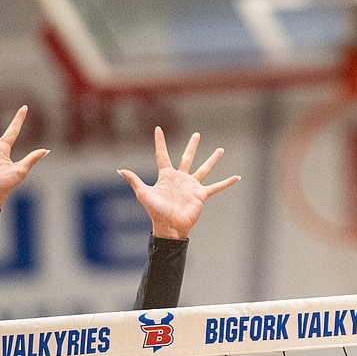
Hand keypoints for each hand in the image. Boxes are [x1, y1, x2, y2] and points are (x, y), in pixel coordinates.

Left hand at [118, 128, 240, 239]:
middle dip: (192, 146)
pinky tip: (237, 177)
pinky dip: (226, 183)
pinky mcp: (201, 195)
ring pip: (204, 169)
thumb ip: (134, 180)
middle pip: (187, 158)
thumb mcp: (144, 194)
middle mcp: (180, 178)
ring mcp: (192, 186)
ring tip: (220, 150)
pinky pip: (216, 187)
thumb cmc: (156, 211)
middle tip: (197, 134)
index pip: (162, 155)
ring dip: (212, 159)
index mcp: (166, 176)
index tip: (158, 129)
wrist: (170, 226)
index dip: (160, 142)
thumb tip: (120, 170)